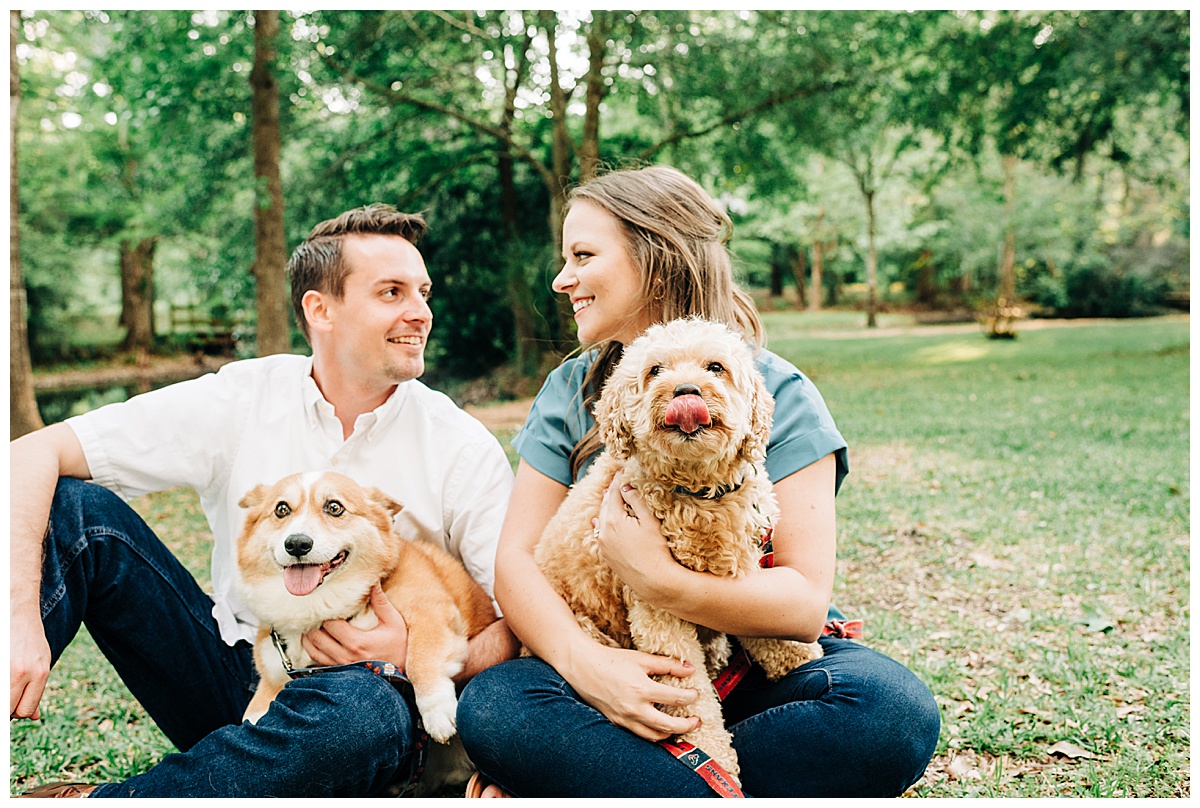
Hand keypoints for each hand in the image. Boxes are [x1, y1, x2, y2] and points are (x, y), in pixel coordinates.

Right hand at [10, 618, 50, 719]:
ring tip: (9, 682)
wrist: (16, 611)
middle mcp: (22, 672)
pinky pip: (0, 686)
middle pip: (10, 710)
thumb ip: (36, 689)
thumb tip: (34, 718)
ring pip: (3, 702)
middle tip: (10, 690)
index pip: (25, 710)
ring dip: (5, 696)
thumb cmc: (29, 639)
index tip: (13, 703)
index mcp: (40, 673)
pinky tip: (6, 671)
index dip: (17, 711)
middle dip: (7, 707)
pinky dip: (2, 685)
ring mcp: (6, 668)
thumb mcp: (41, 662)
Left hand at [301, 584, 408, 669]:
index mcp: (357, 642)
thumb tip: (372, 581)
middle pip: (316, 637)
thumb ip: (380, 602)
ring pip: (312, 650)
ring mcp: (340, 667)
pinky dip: (312, 649)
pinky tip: (315, 640)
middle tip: (315, 611)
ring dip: (309, 636)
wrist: (402, 674)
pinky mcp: (339, 673)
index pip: (329, 624)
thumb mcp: (394, 622)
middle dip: (313, 622)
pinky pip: (316, 662)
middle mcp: (345, 657)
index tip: (326, 602)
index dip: (325, 612)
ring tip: (311, 624)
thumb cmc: (399, 647)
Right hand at [566, 643, 700, 741]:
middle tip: (697, 721)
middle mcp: (634, 708)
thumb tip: (690, 668)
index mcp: (643, 690)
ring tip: (679, 726)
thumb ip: (668, 665)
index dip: (690, 697)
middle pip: (669, 725)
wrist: (584, 667)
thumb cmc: (612, 660)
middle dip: (687, 725)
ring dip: (670, 733)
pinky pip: (639, 734)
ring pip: (654, 736)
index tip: (696, 694)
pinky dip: (652, 733)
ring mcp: (625, 718)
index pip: (676, 699)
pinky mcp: (616, 723)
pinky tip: (658, 727)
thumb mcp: (642, 659)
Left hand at [595, 472, 675, 597]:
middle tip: (616, 480)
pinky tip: (597, 522)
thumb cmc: (656, 550)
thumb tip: (626, 487)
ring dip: (605, 507)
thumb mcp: (650, 521)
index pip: (614, 493)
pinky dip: (600, 524)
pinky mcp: (606, 557)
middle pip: (606, 505)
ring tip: (607, 496)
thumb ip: (637, 501)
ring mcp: (603, 545)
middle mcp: (604, 531)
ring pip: (601, 520)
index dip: (619, 480)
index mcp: (613, 520)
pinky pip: (600, 534)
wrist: (654, 582)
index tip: (622, 470)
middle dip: (611, 492)